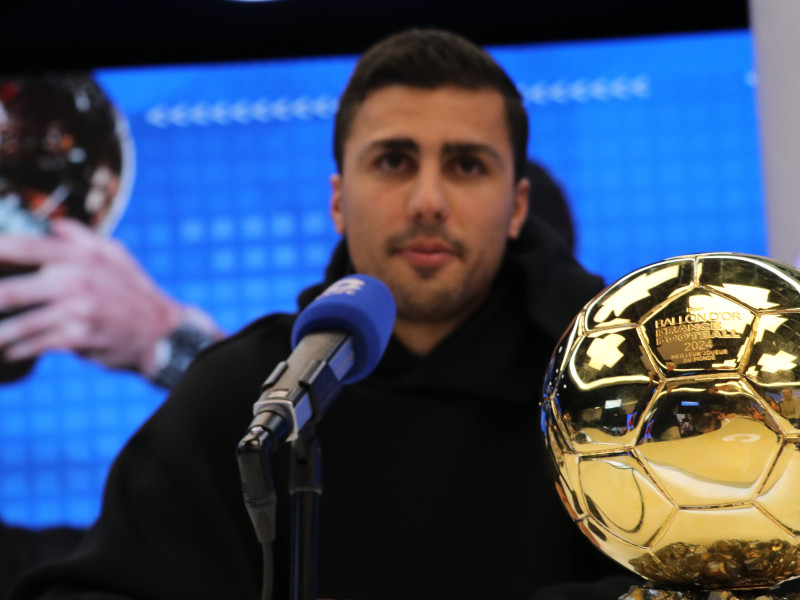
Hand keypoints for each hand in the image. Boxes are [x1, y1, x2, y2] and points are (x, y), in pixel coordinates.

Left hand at [0, 218, 221, 378]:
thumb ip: (82, 239)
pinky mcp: (81, 337)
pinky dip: (18, 349)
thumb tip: (54, 225)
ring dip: (0, 332)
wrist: (161, 331)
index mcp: (82, 255)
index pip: (25, 246)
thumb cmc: (133, 293)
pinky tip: (8, 351)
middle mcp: (78, 279)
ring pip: (21, 323)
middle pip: (12, 290)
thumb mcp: (116, 255)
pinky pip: (38, 344)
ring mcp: (79, 310)